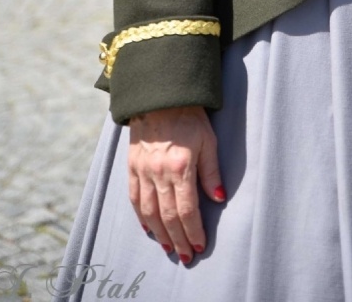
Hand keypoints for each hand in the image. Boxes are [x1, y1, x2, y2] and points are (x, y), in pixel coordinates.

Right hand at [128, 105, 225, 261]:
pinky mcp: (132, 165)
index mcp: (180, 166)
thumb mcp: (208, 140)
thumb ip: (212, 172)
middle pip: (168, 216)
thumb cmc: (189, 116)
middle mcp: (159, 172)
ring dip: (159, 233)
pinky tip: (148, 227)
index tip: (199, 246)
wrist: (160, 95)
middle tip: (185, 256)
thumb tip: (219, 199)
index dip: (193, 231)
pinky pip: (133, 197)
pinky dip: (141, 216)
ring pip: (149, 211)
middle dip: (178, 239)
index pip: (187, 210)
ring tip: (169, 247)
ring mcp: (142, 170)